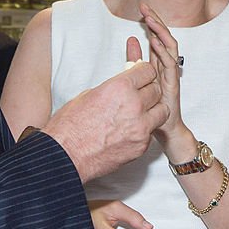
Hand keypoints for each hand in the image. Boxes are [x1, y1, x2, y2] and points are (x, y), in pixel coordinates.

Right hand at [42, 37, 168, 182]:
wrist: (66, 156)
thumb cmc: (69, 128)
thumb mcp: (89, 95)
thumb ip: (112, 89)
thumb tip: (120, 87)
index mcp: (120, 88)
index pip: (147, 71)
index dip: (143, 73)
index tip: (141, 75)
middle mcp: (134, 105)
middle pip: (157, 90)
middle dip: (149, 90)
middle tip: (140, 94)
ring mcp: (140, 127)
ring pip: (162, 111)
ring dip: (153, 109)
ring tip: (142, 111)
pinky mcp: (141, 145)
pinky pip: (151, 132)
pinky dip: (145, 129)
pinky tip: (131, 129)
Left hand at [138, 3, 187, 150]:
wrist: (166, 130)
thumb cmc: (152, 107)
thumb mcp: (139, 78)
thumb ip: (136, 60)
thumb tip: (132, 39)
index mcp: (159, 63)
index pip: (157, 37)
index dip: (151, 22)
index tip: (142, 8)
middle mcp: (167, 66)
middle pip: (164, 37)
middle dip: (156, 21)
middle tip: (146, 7)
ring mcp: (171, 74)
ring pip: (169, 47)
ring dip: (160, 31)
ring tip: (151, 19)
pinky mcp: (172, 84)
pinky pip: (169, 64)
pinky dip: (162, 51)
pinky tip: (155, 41)